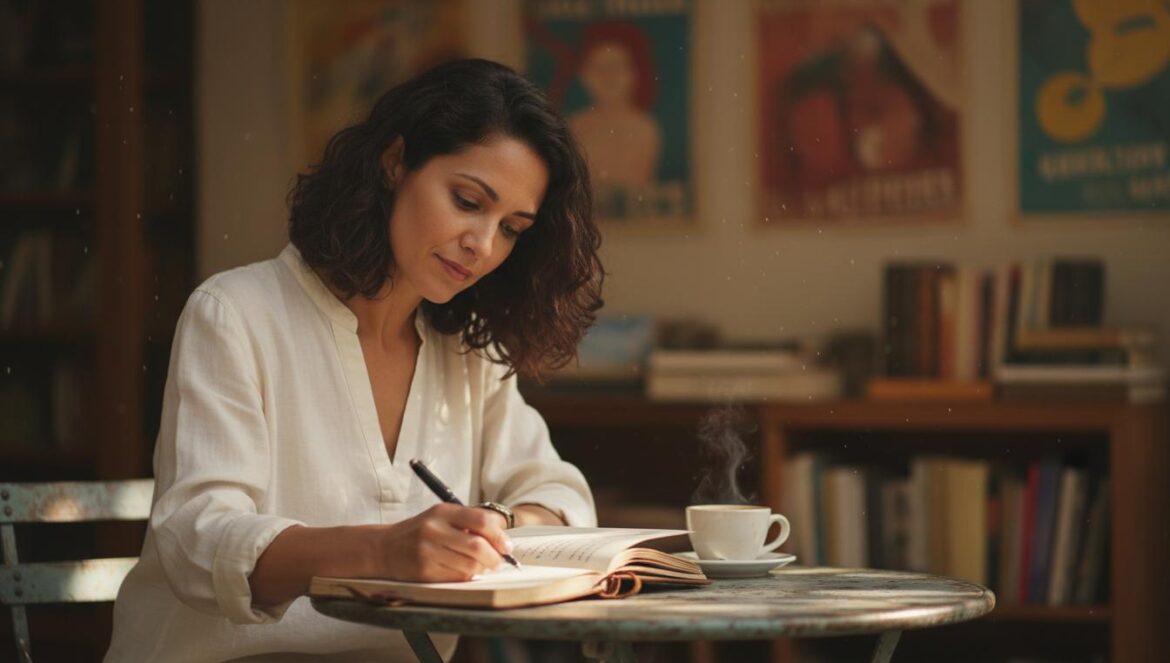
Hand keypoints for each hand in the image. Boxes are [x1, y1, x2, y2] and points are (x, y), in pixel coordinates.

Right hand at [376, 503, 512, 581]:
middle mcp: (434, 530)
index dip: (499, 535)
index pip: (481, 520)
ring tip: (484, 567)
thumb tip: (501, 535)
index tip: (507, 545)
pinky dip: (468, 576)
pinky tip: (466, 572)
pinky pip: (457, 577)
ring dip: (483, 569)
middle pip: (478, 546)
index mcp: (442, 512)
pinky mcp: (424, 571)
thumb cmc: (419, 532)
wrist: (384, 548)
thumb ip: (468, 521)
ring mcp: (428, 552)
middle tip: (500, 561)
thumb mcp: (440, 517)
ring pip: (470, 565)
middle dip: (495, 557)